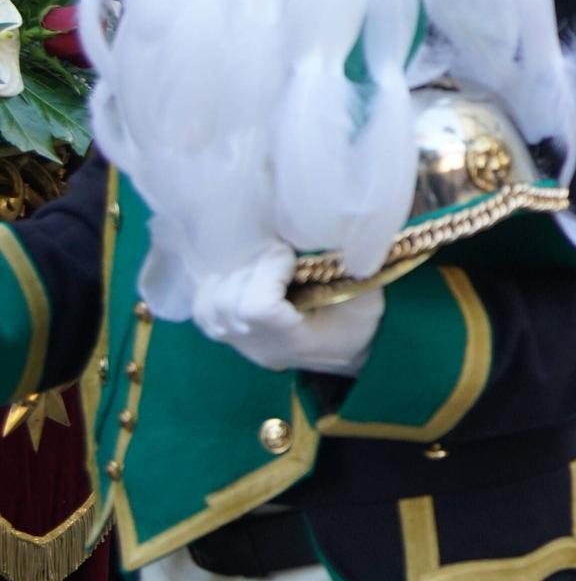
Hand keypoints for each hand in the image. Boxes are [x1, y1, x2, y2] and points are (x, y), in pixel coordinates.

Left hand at [191, 245, 383, 375]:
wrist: (347, 354)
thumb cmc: (359, 325)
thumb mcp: (367, 297)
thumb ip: (350, 266)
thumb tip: (331, 227)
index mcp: (293, 341)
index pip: (256, 309)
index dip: (267, 272)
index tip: (289, 255)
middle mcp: (256, 345)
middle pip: (225, 301)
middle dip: (249, 265)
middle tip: (275, 251)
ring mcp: (237, 342)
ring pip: (208, 302)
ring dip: (231, 273)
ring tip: (258, 261)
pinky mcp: (226, 332)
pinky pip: (202, 305)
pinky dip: (216, 282)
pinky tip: (240, 271)